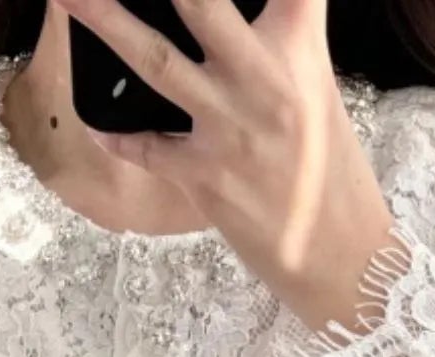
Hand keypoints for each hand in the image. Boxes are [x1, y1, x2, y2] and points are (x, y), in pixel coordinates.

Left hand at [48, 0, 401, 335]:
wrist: (339, 253)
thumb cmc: (326, 167)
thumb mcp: (313, 84)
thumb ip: (280, 34)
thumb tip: (225, 13)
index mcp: (297, 46)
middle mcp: (263, 79)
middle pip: (200, 1)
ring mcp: (229, 127)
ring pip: (155, 60)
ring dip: (105, 21)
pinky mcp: (205, 176)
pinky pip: (145, 146)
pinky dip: (116, 133)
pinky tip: (95, 120)